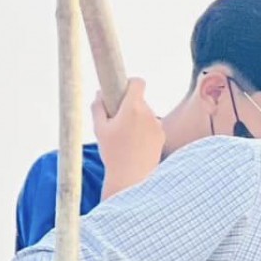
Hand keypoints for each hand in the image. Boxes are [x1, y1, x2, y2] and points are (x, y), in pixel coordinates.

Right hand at [94, 79, 163, 195]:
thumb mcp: (99, 128)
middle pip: (139, 100)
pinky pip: (151, 127)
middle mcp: (149, 114)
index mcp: (133, 107)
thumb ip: (98, 107)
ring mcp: (158, 126)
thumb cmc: (113, 153)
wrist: (132, 178)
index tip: (122, 89)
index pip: (138, 82)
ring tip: (125, 137)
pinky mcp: (162, 137)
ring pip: (145, 114)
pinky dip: (143, 130)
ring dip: (136, 119)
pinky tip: (135, 144)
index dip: (130, 83)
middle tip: (116, 121)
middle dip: (128, 105)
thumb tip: (99, 94)